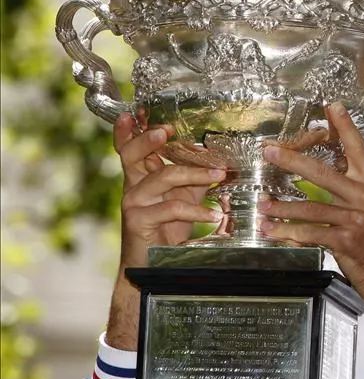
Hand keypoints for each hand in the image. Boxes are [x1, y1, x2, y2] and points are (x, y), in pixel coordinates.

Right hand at [115, 112, 224, 268]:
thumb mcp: (184, 197)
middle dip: (148, 140)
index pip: (129, 147)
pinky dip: (196, 210)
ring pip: (162, 178)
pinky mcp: (138, 221)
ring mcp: (134, 203)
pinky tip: (214, 215)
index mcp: (142, 176)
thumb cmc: (169, 228)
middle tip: (166, 131)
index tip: (137, 112)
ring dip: (195, 174)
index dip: (129, 130)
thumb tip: (218, 160)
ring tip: (219, 175)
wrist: (154, 266)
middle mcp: (133, 185)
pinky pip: (170, 208)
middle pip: (131, 154)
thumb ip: (194, 178)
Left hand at [260, 102, 363, 303]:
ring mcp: (356, 218)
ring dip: (281, 206)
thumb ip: (356, 188)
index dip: (344, 126)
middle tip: (270, 152)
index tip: (330, 107)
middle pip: (323, 172)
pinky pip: (311, 233)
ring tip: (262, 204)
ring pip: (310, 206)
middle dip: (292, 160)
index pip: (358, 148)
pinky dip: (288, 233)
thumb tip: (330, 171)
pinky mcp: (346, 240)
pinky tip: (272, 231)